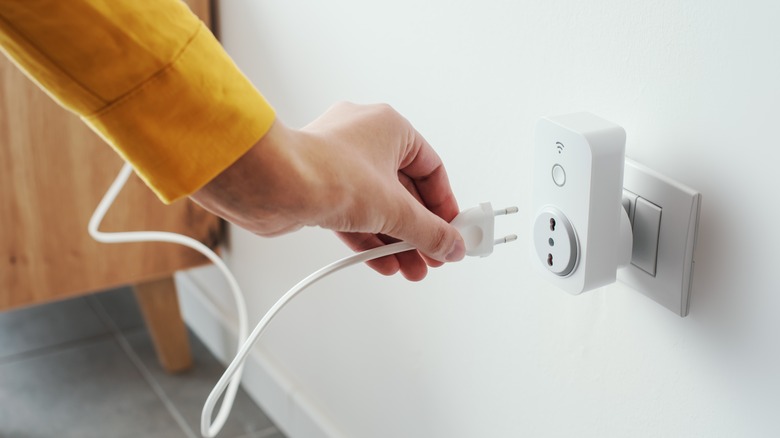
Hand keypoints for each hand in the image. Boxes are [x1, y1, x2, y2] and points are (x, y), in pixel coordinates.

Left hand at [191, 102, 464, 280]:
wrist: (270, 185)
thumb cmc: (326, 173)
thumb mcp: (394, 210)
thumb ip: (430, 232)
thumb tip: (453, 245)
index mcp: (388, 127)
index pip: (432, 169)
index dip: (445, 205)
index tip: (455, 231)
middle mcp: (364, 139)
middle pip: (405, 191)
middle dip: (419, 230)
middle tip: (434, 257)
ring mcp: (339, 162)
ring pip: (378, 205)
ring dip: (396, 239)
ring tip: (412, 269)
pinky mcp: (319, 186)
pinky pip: (354, 213)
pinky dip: (370, 238)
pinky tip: (383, 262)